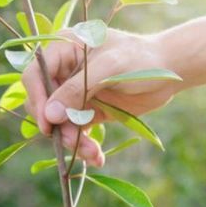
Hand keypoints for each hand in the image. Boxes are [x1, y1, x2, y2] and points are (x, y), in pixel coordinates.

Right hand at [21, 29, 179, 165]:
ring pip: (60, 122)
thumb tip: (49, 115)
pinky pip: (77, 131)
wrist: (170, 71)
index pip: (35, 75)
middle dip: (57, 125)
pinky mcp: (88, 111)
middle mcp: (65, 71)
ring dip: (72, 140)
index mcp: (64, 49)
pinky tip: (96, 157)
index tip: (47, 123)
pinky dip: (84, 146)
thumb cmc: (141, 59)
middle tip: (72, 141)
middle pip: (44, 103)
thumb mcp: (109, 68)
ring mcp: (76, 93)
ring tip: (92, 153)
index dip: (37, 99)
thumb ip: (77, 89)